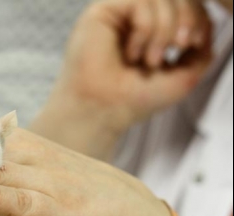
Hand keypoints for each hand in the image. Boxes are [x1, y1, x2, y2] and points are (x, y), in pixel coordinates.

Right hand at [52, 0, 211, 133]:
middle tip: (178, 47)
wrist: (105, 110)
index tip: (193, 44)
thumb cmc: (135, 98)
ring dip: (163, 30)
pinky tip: (132, 53)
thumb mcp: (184, 75)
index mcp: (152, 30)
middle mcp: (134, 18)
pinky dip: (145, 29)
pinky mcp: (102, 10)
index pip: (184, 4)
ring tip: (150, 61)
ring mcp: (119, 13)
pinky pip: (140, 1)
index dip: (197, 17)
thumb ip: (202, 49)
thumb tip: (207, 23)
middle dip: (186, 19)